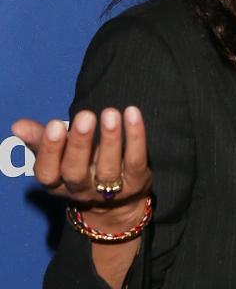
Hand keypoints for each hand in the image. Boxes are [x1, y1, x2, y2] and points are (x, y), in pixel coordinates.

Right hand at [12, 106, 151, 230]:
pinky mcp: (136, 182)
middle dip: (80, 144)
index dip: (50, 150)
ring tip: (110, 113)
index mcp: (58, 183)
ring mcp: (110, 190)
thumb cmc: (83, 166)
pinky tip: (132, 114)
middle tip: (85, 116)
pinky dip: (136, 136)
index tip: (54, 124)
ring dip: (110, 139)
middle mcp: (82, 189)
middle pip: (76, 171)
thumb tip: (18, 126)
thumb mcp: (59, 156)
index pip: (47, 172)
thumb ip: (40, 140)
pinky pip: (135, 159)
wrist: (118, 203)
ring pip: (108, 167)